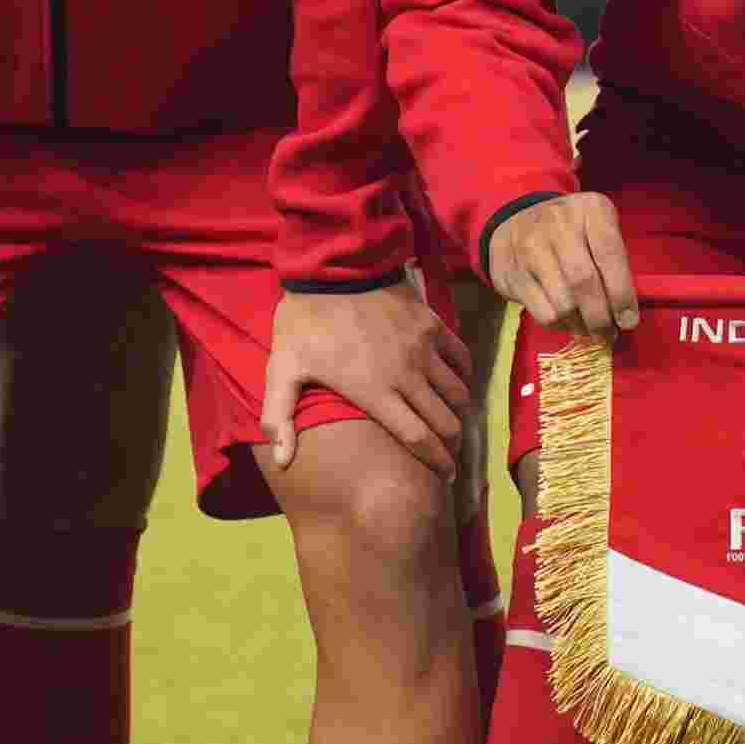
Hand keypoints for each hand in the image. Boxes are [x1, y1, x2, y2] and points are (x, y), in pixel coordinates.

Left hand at [265, 274, 472, 476]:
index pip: (418, 439)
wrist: (332, 265)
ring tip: (455, 424)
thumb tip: (281, 461)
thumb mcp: (281, 368)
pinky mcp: (432, 324)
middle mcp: (407, 374)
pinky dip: (465, 375)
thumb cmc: (305, 321)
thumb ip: (279, 416)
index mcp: (374, 392)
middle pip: (446, 421)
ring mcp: (423, 348)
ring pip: (458, 392)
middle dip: (453, 446)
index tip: (444, 478)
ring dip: (461, 413)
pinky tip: (459, 383)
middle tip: (451, 457)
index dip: (437, 462)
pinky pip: (461, 356)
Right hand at [482, 192, 637, 335]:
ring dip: (581, 326)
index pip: (609, 253)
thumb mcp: (598, 228)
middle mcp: (558, 223)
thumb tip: (625, 312)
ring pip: (563, 302)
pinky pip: (543, 312)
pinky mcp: (513, 273)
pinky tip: (567, 322)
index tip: (628, 320)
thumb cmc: (572, 230)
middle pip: (584, 281)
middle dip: (600, 317)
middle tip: (609, 335)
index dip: (622, 293)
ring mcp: (531, 247)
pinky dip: (560, 326)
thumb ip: (614, 260)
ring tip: (589, 330)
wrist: (517, 220)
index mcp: (590, 209)